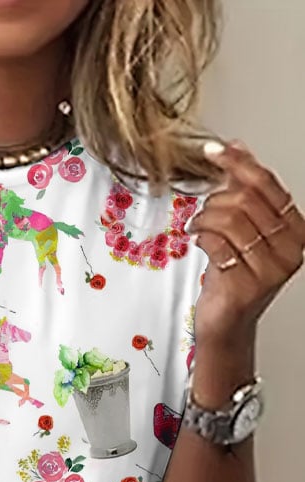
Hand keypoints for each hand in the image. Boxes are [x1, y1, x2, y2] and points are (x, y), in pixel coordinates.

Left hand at [188, 141, 304, 347]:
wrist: (227, 322)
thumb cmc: (234, 276)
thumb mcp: (244, 230)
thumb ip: (243, 191)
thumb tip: (237, 148)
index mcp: (294, 229)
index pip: (267, 185)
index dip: (238, 163)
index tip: (214, 151)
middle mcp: (289, 249)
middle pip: (246, 200)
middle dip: (215, 200)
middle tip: (203, 212)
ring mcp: (270, 269)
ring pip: (230, 219)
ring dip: (205, 218)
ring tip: (198, 227)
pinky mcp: (246, 284)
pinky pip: (217, 243)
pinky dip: (202, 237)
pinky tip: (199, 242)